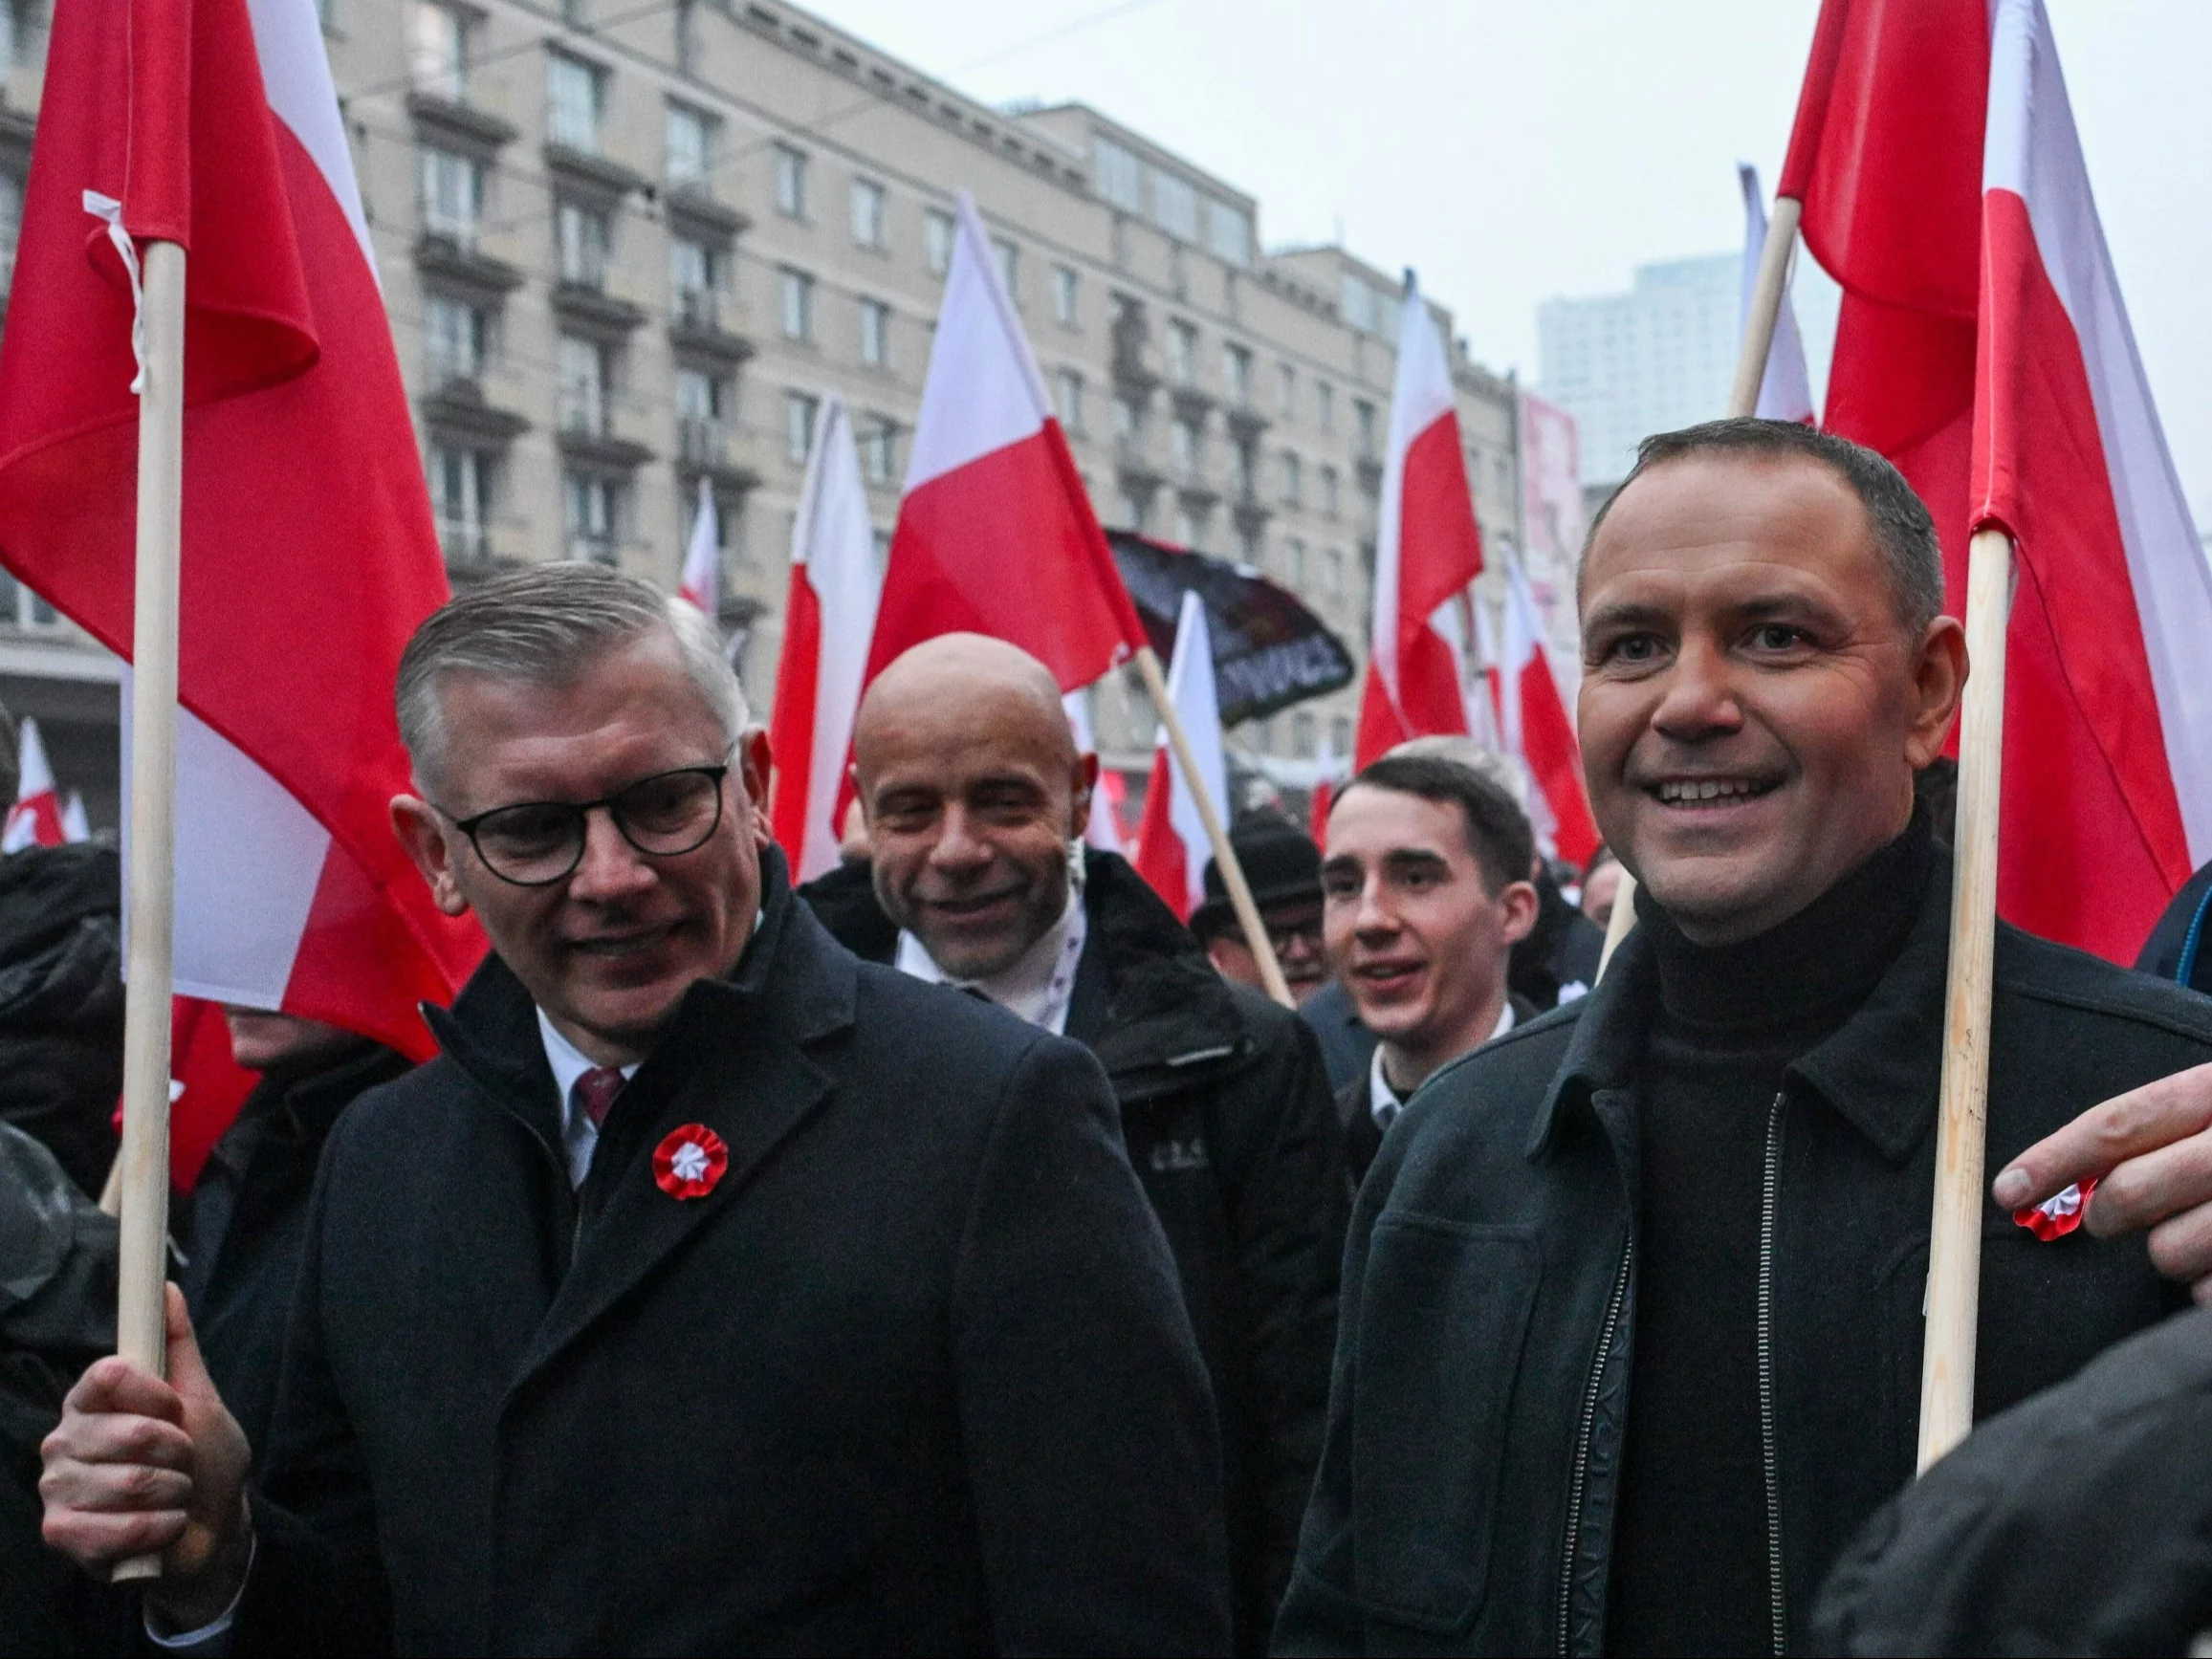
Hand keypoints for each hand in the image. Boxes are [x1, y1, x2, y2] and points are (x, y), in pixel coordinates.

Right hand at [39, 1284, 252, 1627]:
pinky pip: (115, 1527)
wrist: (213, 1528)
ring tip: (172, 1494)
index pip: (109, 1375)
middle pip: (128, 1432)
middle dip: (178, 1450)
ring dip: (173, 1492)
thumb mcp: (200, 1397)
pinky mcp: (60, 1533)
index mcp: (90, 1401)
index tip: (175, 1409)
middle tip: (182, 1460)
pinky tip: (160, 1526)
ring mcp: (57, 1488)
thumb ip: (177, 1344)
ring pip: (129, 1482)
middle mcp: (63, 1440)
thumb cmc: (204, 1460)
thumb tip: (166, 1287)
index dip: (154, 1395)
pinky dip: (156, 1528)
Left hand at [1993, 1059, 2211, 1300]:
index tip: (2007, 1189)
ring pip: (2167, 1252)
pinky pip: (2205, 1296)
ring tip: (2201, 1235)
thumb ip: (2161, 1129)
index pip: (2117, 1125)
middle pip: (2130, 1193)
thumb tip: (2081, 1174)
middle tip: (2111, 1217)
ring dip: (2168, 1253)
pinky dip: (2204, 1290)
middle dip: (2103, 1215)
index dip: (2052, 1159)